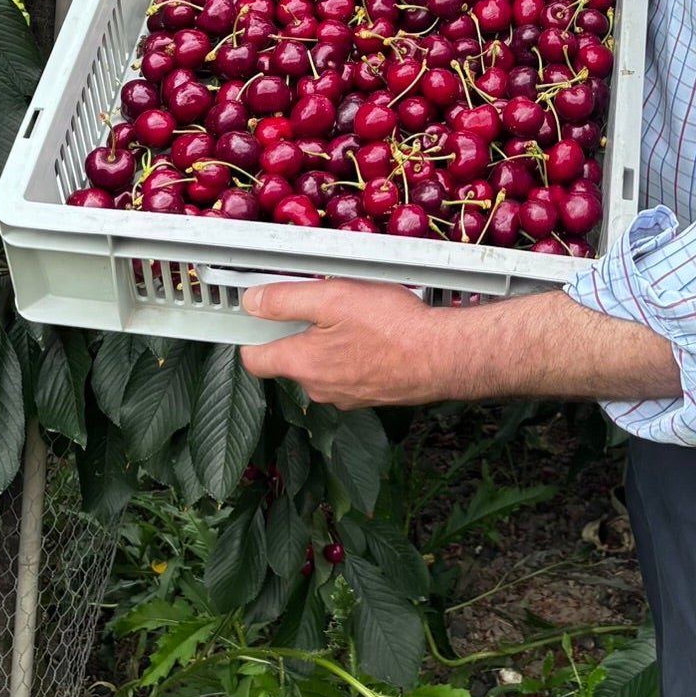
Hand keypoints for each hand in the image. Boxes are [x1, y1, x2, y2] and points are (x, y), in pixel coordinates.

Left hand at [238, 277, 681, 408]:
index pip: (254, 359)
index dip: (252, 334)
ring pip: (325, 367)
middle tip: (324, 301)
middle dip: (301, 333)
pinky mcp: (377, 395)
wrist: (445, 356)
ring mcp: (349, 397)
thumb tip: (249, 301)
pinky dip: (360, 354)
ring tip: (359, 313)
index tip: (261, 311)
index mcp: (301, 365)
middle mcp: (319, 389)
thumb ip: (284, 300)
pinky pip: (355, 372)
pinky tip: (381, 333)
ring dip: (333, 344)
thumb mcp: (332, 299)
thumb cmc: (390, 326)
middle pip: (292, 360)